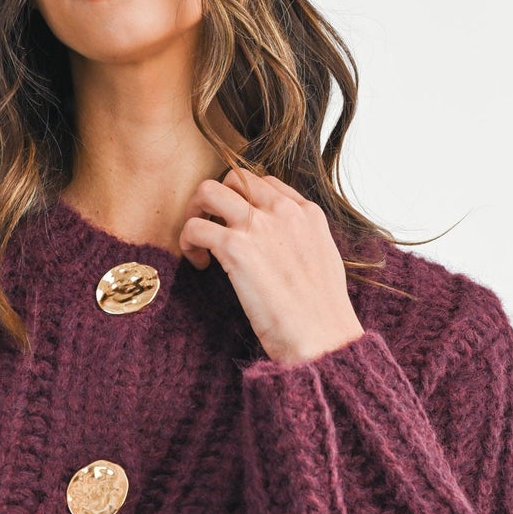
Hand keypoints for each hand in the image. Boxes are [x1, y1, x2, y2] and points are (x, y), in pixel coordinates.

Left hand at [179, 168, 364, 363]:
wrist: (322, 335)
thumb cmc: (322, 312)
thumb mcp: (324, 259)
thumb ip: (302, 239)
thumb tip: (284, 244)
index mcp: (307, 212)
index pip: (265, 183)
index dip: (244, 200)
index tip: (237, 225)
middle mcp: (282, 211)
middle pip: (234, 178)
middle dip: (216, 199)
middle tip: (211, 228)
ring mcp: (258, 225)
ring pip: (208, 190)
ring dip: (195, 212)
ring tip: (198, 241)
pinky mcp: (235, 247)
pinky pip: (195, 227)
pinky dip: (188, 242)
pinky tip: (200, 264)